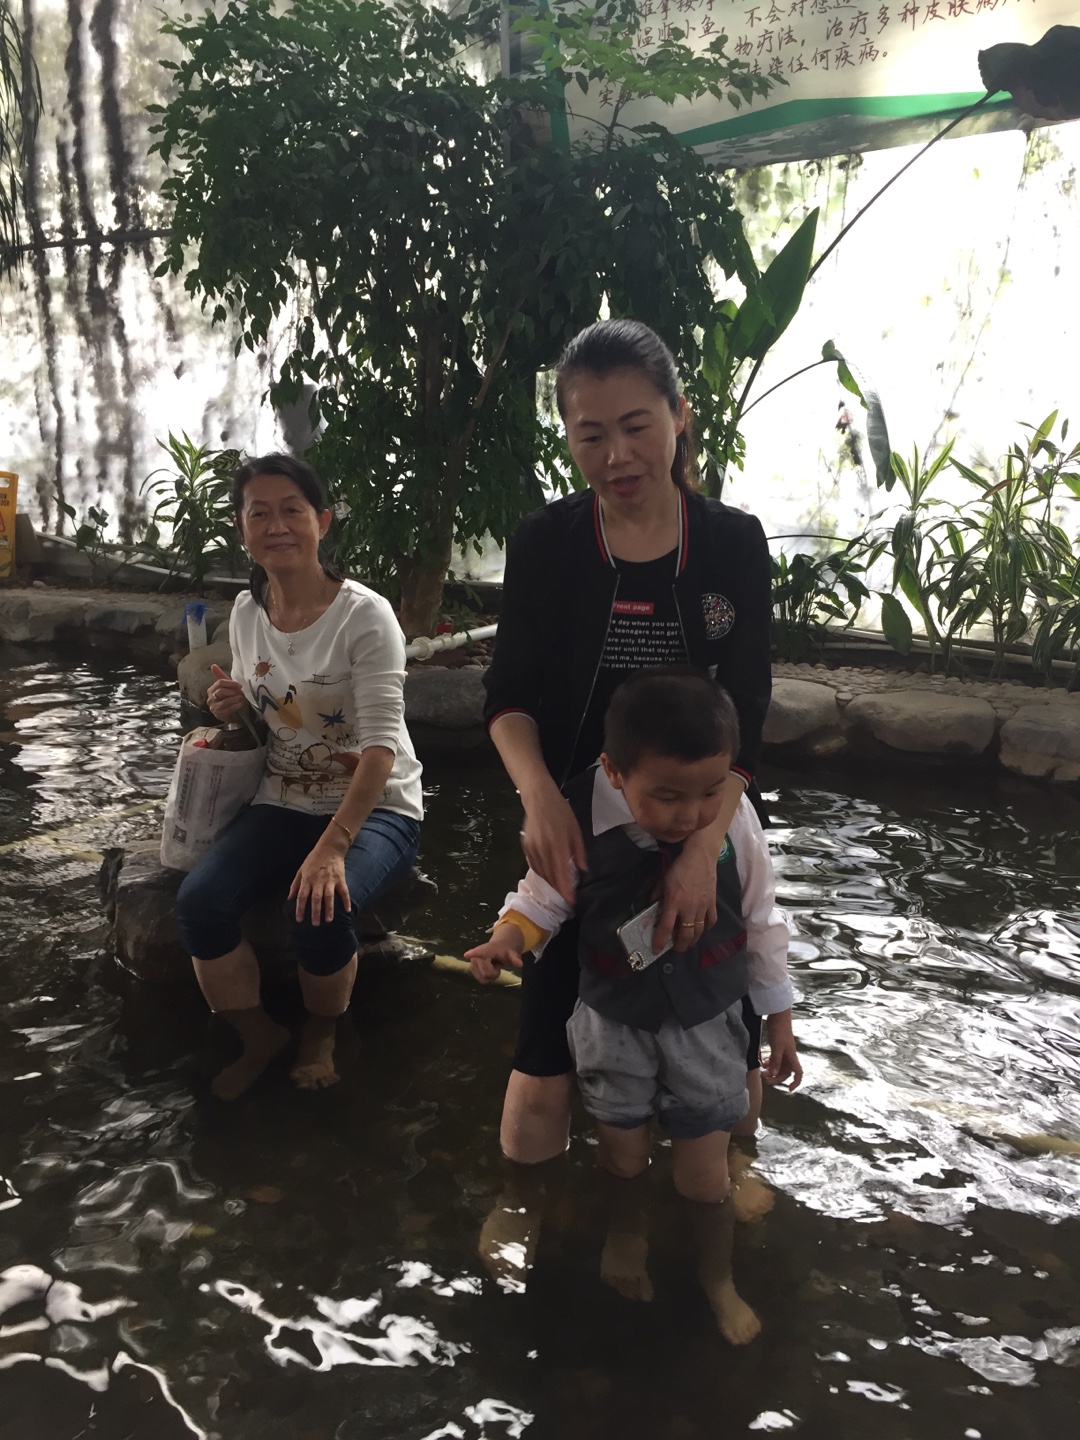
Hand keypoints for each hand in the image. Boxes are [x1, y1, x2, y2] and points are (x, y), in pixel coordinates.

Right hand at [207, 663, 246, 721]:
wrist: (235, 713)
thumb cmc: (231, 698)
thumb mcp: (228, 687)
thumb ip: (221, 676)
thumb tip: (213, 665)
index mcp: (211, 690)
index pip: (219, 683)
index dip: (231, 683)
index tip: (240, 686)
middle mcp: (210, 699)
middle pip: (221, 691)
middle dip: (233, 692)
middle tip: (241, 693)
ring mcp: (213, 708)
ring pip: (225, 701)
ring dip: (235, 699)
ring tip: (242, 698)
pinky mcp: (219, 715)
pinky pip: (228, 709)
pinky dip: (236, 706)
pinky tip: (241, 704)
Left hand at [288, 835, 350, 925]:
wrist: (329, 848)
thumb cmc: (313, 859)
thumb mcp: (301, 870)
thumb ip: (295, 884)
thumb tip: (290, 898)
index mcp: (307, 879)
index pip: (302, 896)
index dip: (300, 908)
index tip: (299, 919)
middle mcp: (318, 881)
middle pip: (316, 898)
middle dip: (315, 912)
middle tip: (315, 924)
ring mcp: (330, 880)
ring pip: (329, 897)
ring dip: (329, 909)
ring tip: (328, 920)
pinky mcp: (340, 879)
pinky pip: (344, 891)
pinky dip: (346, 901)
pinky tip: (348, 910)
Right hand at [465, 925, 524, 983]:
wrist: (497, 947)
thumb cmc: (504, 951)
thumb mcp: (511, 953)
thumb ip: (515, 958)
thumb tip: (520, 964)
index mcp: (487, 949)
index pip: (480, 951)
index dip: (474, 953)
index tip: (467, 954)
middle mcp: (477, 955)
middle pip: (486, 974)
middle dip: (494, 973)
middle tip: (497, 966)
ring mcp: (472, 962)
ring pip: (483, 978)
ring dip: (490, 976)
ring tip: (493, 966)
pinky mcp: (471, 968)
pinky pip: (481, 980)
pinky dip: (486, 977)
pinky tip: (488, 969)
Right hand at [520, 787, 586, 905]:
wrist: (538, 798)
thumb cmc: (560, 811)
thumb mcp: (575, 829)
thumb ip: (578, 850)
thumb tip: (582, 869)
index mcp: (557, 843)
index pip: (561, 871)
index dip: (565, 888)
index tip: (571, 900)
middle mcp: (543, 847)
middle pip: (550, 875)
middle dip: (558, 889)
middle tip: (566, 899)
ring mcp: (532, 848)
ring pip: (541, 872)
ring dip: (549, 883)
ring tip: (558, 891)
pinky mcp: (525, 847)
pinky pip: (534, 866)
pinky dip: (541, 874)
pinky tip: (547, 878)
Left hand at [654, 839, 718, 952]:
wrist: (700, 857)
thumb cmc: (679, 867)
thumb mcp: (663, 880)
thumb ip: (657, 895)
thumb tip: (652, 906)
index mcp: (674, 903)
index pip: (666, 927)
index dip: (660, 941)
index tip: (656, 950)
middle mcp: (688, 909)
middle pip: (685, 935)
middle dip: (680, 946)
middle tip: (676, 949)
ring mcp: (702, 907)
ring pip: (699, 931)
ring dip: (692, 940)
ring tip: (688, 942)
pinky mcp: (712, 903)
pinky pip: (711, 921)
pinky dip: (706, 928)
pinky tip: (702, 928)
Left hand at [762, 1011, 801, 1089]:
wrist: (778, 1016)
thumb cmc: (780, 1031)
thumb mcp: (777, 1047)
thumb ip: (776, 1061)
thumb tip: (774, 1074)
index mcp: (792, 1057)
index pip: (798, 1073)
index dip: (796, 1082)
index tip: (788, 1089)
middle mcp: (788, 1056)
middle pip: (785, 1072)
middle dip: (776, 1078)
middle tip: (765, 1079)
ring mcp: (782, 1052)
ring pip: (778, 1067)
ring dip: (770, 1071)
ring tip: (761, 1072)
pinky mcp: (776, 1047)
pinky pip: (773, 1060)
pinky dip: (768, 1063)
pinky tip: (761, 1063)